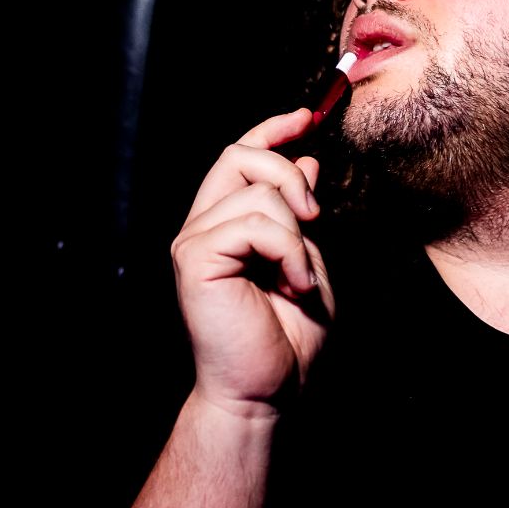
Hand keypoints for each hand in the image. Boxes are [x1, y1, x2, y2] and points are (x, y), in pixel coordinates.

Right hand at [170, 108, 335, 416]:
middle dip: (286, 172)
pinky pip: (255, 223)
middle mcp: (202, 226)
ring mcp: (194, 241)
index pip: (238, 155)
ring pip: (259, 193)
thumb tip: (304, 160)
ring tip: (299, 281)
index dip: (270, 129)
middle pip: (239, 154)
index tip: (306, 117)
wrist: (268, 390)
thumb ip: (300, 216)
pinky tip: (292, 286)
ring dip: (298, 238)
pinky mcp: (195, 258)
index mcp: (225, 225)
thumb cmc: (288, 338)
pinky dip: (288, 252)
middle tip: (315, 218)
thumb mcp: (307, 262)